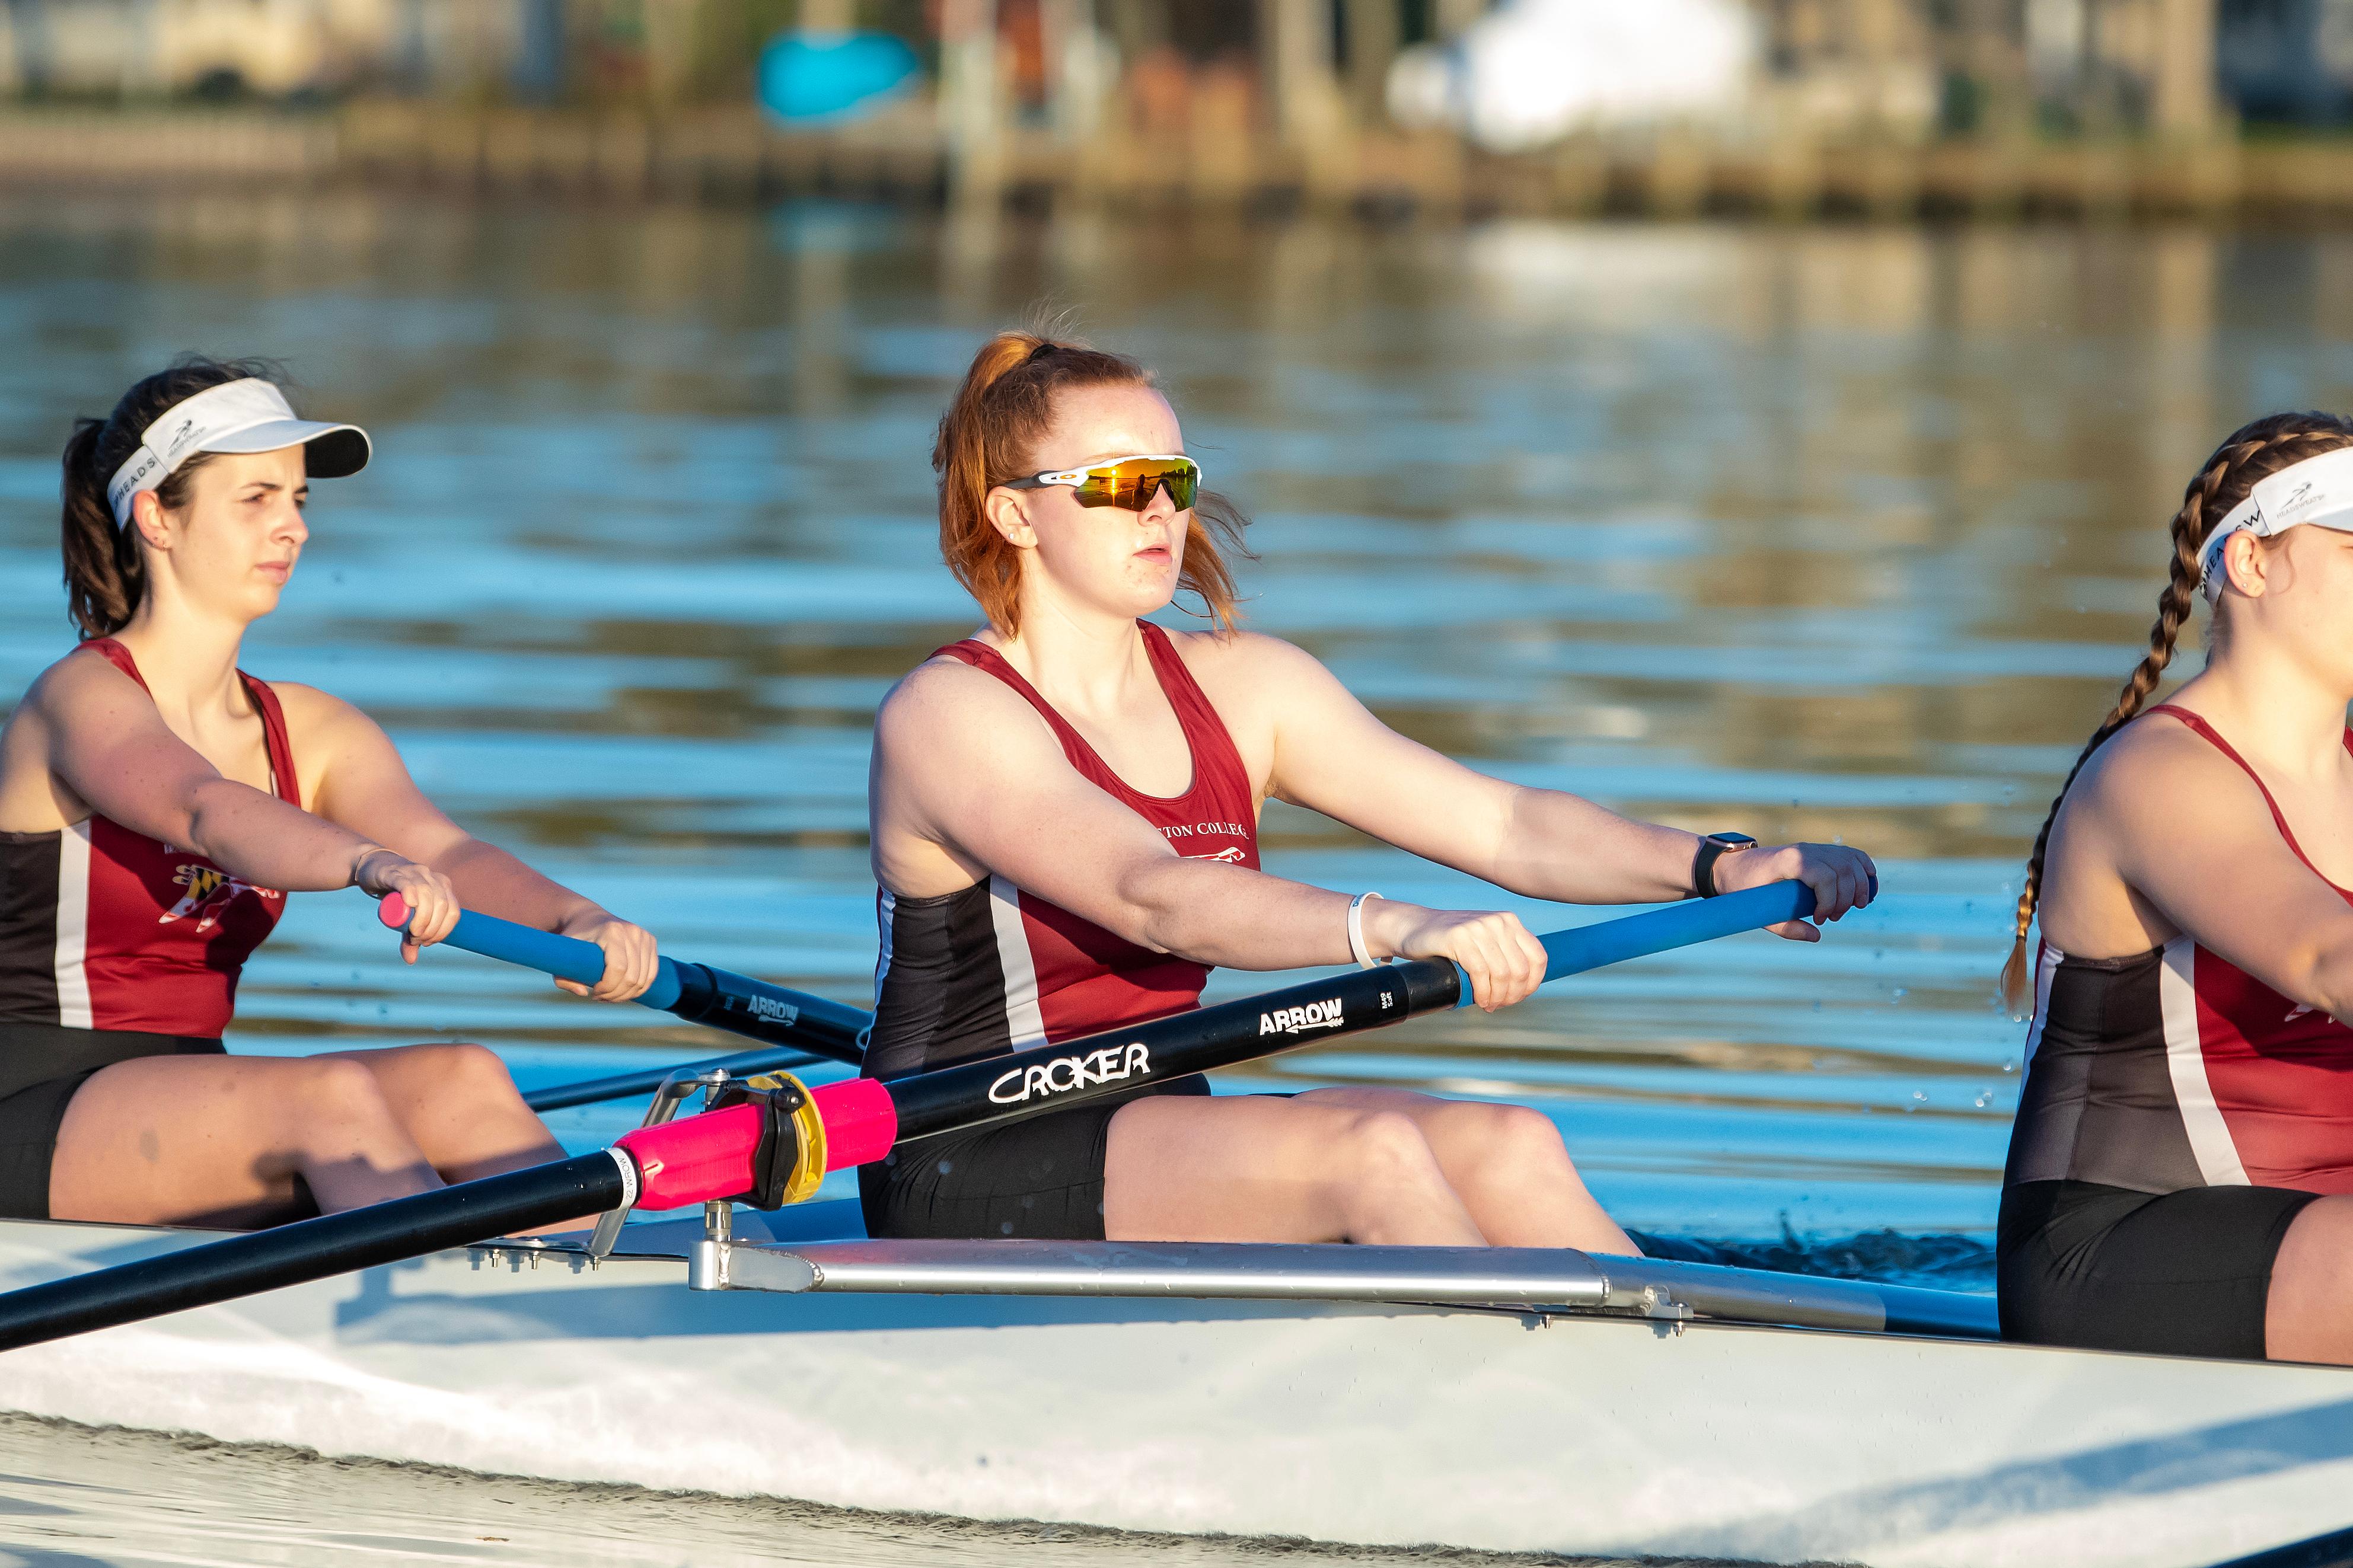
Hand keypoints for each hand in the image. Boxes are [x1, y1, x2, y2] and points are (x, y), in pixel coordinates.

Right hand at [358, 852, 459, 964]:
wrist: (373, 870)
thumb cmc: (395, 894)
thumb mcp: (405, 916)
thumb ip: (410, 935)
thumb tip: (411, 960)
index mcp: (443, 886)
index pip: (453, 911)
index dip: (444, 930)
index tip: (428, 942)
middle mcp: (433, 877)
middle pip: (441, 905)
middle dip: (432, 928)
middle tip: (417, 939)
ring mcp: (415, 873)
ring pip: (427, 895)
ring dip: (422, 918)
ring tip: (412, 932)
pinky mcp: (396, 873)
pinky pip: (408, 883)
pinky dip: (412, 894)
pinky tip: (410, 905)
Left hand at [553, 909, 659, 1001]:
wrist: (588, 917)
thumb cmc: (574, 939)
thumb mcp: (561, 957)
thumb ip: (564, 978)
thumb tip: (584, 993)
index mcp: (611, 932)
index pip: (618, 969)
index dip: (607, 988)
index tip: (594, 993)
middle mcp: (631, 931)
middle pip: (632, 977)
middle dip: (616, 994)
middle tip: (601, 997)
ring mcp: (643, 935)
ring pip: (643, 979)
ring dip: (627, 994)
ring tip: (610, 995)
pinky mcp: (650, 941)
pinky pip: (651, 973)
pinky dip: (640, 988)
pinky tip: (625, 991)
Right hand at [1361, 900, 1546, 1010]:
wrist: (1415, 927)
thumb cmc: (1453, 943)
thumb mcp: (1485, 942)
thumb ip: (1505, 954)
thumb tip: (1526, 986)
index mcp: (1509, 922)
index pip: (1538, 957)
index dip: (1532, 984)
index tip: (1518, 997)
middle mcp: (1498, 921)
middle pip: (1520, 970)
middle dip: (1512, 995)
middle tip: (1498, 1005)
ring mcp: (1478, 927)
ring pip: (1502, 974)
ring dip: (1496, 997)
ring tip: (1488, 1005)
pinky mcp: (1459, 936)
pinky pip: (1480, 973)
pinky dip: (1482, 993)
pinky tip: (1478, 1000)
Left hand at [1712, 841, 1877, 941]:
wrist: (1733, 866)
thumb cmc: (1742, 888)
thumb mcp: (1758, 912)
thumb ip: (1786, 927)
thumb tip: (1816, 937)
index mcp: (1792, 860)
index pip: (1825, 876)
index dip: (1830, 901)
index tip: (1821, 920)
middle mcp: (1806, 849)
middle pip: (1843, 870)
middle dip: (1847, 898)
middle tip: (1834, 918)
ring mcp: (1814, 847)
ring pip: (1851, 861)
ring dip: (1860, 886)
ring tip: (1854, 907)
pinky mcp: (1819, 851)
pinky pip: (1850, 855)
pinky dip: (1864, 869)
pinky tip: (1868, 888)